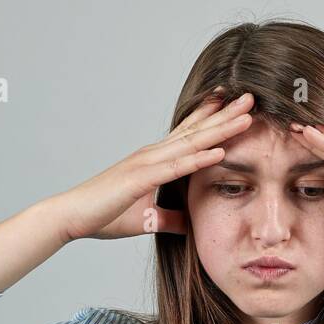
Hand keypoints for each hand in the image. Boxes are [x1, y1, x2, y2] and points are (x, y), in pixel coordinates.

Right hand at [51, 90, 254, 241]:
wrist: (71, 216)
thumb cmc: (103, 215)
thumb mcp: (147, 221)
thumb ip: (171, 220)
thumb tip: (190, 226)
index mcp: (154, 160)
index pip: (189, 134)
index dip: (212, 118)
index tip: (236, 106)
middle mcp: (152, 154)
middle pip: (196, 130)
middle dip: (225, 114)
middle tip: (252, 98)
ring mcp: (146, 163)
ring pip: (191, 142)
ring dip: (220, 129)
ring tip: (247, 116)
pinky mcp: (140, 179)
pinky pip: (176, 168)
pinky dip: (199, 159)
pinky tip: (220, 151)